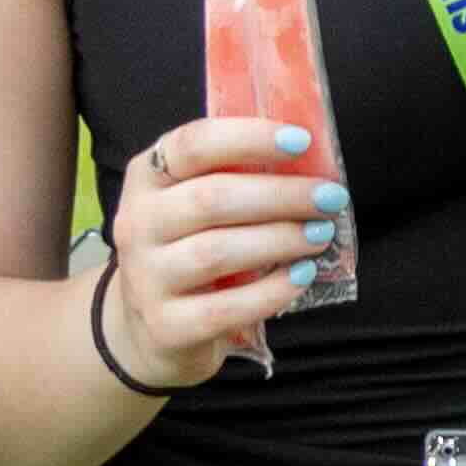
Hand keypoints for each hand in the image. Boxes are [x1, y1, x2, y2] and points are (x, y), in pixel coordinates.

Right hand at [97, 111, 341, 390]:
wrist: (153, 327)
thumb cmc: (192, 248)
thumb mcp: (199, 204)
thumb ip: (239, 177)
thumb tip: (312, 163)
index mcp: (147, 178)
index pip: (192, 145)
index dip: (248, 138)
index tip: (301, 141)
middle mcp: (136, 224)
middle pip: (211, 199)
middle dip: (281, 196)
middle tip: (330, 198)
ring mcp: (145, 278)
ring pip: (216, 252)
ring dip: (280, 239)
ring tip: (321, 234)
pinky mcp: (165, 326)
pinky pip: (225, 308)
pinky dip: (271, 291)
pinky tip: (302, 276)